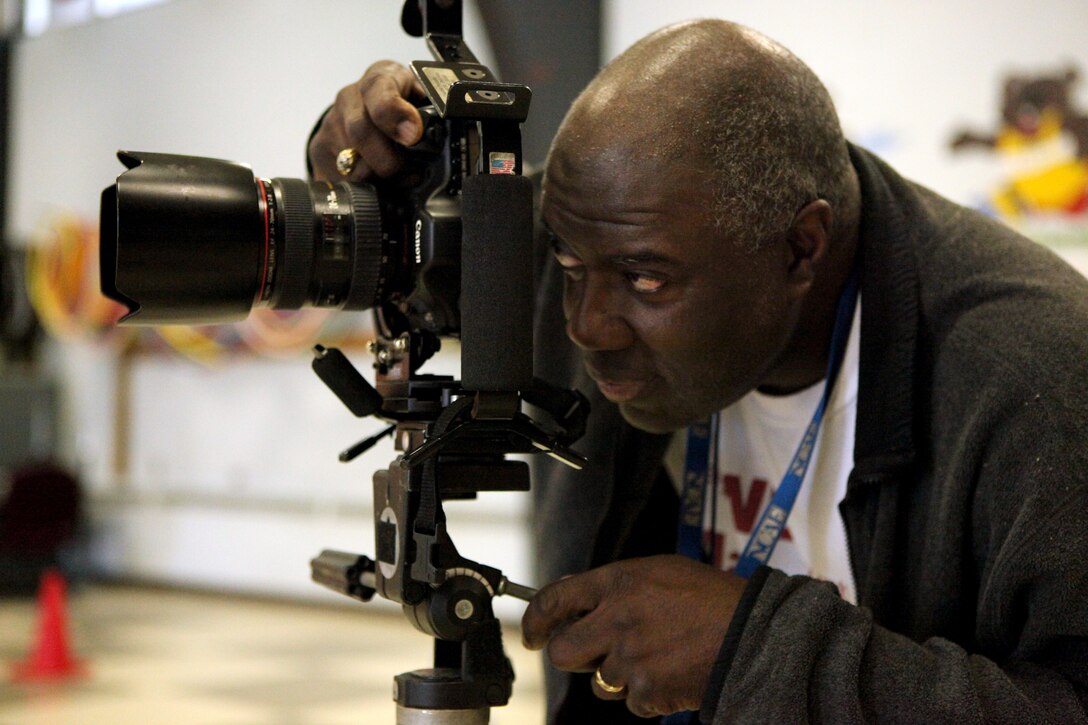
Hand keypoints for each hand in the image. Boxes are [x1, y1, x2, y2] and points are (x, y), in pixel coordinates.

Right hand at [308, 61, 425, 182]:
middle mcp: (350, 96)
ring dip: (379, 177)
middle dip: (389, 160)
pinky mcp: (320, 148)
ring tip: (398, 177)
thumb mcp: (424, 102)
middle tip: (409, 172)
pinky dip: (363, 186)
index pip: (380, 90)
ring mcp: (331, 123)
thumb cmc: (404, 107)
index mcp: (381, 78)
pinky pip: (340, 176)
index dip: (395, 115)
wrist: (369, 111)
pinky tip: (378, 182)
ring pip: (350, 160)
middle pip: (361, 131)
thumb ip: (431, 115)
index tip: (412, 136)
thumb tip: (432, 137)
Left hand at [522, 555, 746, 717]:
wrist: (755, 634)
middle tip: (593, 653)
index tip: (532, 634)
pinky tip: (672, 673)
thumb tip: (573, 594)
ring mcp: (630, 659)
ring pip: (598, 682)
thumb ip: (615, 584)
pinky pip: (630, 702)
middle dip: (572, 656)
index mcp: (618, 582)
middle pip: (562, 652)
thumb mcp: (660, 571)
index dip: (535, 620)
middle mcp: (616, 619)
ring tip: (657, 656)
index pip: (553, 599)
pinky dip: (647, 695)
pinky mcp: (646, 691)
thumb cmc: (711, 599)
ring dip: (618, 676)